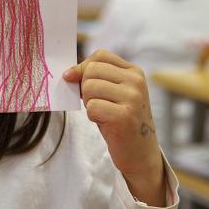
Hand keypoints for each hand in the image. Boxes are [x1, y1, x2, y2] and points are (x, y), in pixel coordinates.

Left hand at [63, 50, 165, 205]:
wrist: (140, 152)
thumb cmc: (121, 120)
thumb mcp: (113, 93)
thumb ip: (95, 78)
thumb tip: (68, 74)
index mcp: (134, 72)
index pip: (100, 56)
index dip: (83, 67)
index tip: (77, 81)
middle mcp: (136, 82)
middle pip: (91, 71)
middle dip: (85, 88)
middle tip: (97, 104)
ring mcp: (132, 98)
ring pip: (89, 88)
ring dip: (89, 103)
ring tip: (104, 113)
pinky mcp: (124, 116)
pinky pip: (92, 107)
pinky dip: (93, 117)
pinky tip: (106, 123)